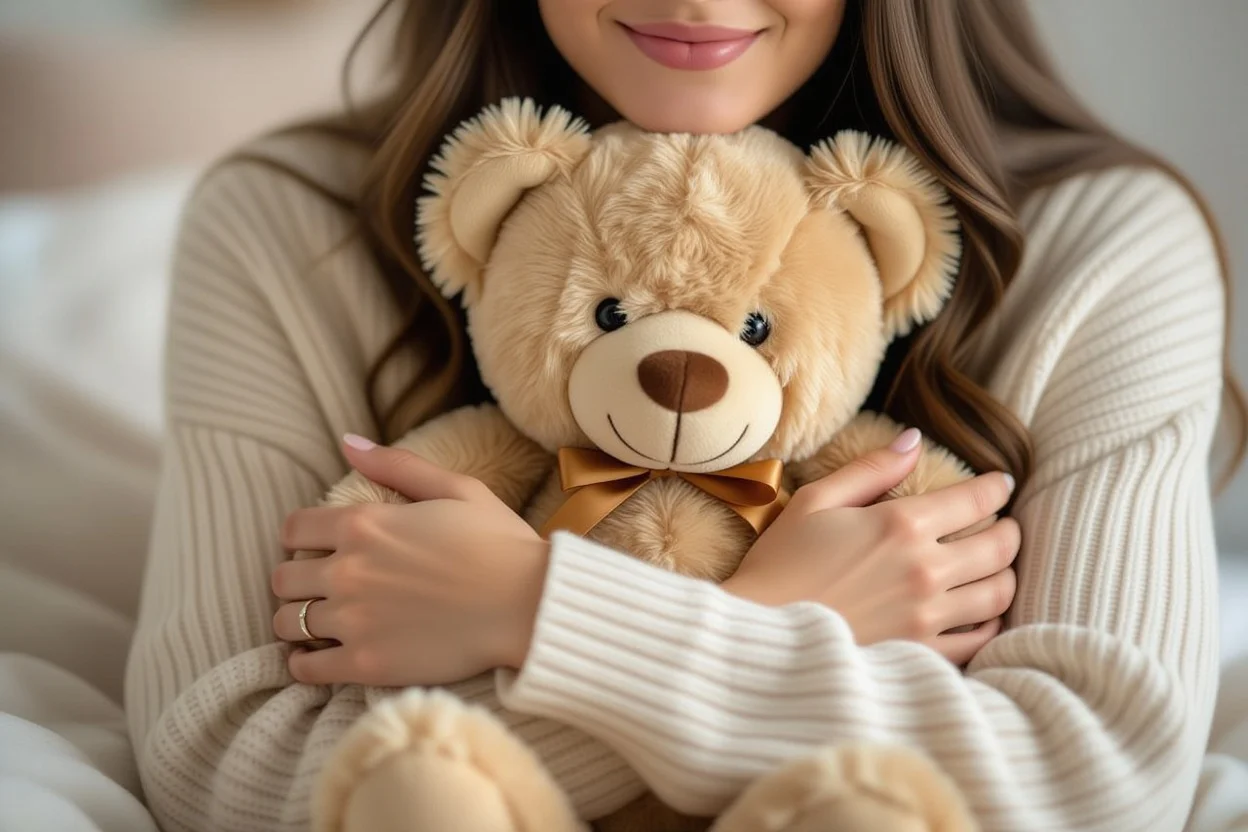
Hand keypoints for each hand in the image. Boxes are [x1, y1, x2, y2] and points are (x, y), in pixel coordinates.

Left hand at [270, 436, 548, 686]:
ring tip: (323, 624)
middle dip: (298, 581)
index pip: (293, 529)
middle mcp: (348, 570)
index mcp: (364, 524)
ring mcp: (353, 619)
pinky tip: (322, 658)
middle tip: (323, 589)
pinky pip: (305, 668)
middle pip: (283, 578)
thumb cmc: (500, 544)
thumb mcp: (456, 488)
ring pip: (287, 623)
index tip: (319, 549)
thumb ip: (396, 465)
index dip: (302, 538)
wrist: (529, 605)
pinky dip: (305, 664)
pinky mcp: (365, 663)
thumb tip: (347, 442)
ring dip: (300, 621)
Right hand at [722, 428, 1019, 664]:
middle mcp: (925, 569)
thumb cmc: (780, 564)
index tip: (1001, 484)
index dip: (996, 488)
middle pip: (999, 548)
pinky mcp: (921, 653)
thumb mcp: (816, 501)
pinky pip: (979, 640)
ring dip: (1007, 575)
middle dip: (1009, 531)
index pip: (975, 500)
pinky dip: (991, 624)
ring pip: (998, 593)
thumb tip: (913, 439)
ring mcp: (927, 616)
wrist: (760, 632)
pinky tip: (982, 613)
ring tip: (998, 568)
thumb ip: (871, 470)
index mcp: (901, 525)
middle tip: (1004, 526)